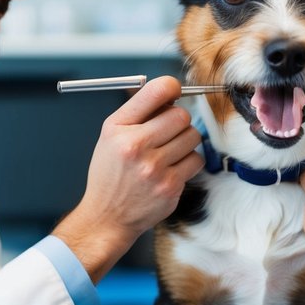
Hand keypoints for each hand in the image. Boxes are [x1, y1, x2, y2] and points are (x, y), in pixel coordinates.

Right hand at [54, 77, 202, 280]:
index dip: (171, 87)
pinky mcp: (170, 187)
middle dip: (178, 120)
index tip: (174, 92)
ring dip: (185, 141)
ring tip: (167, 152)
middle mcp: (135, 146)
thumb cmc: (111, 173)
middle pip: (181, 115)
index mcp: (118, 128)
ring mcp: (154, 168)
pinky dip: (188, 162)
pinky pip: (196, 160)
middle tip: (168, 131)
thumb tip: (172, 93)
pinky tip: (172, 168)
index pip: (156, 91)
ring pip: (192, 136)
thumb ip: (139, 112)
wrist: (107, 216)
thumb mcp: (111, 135)